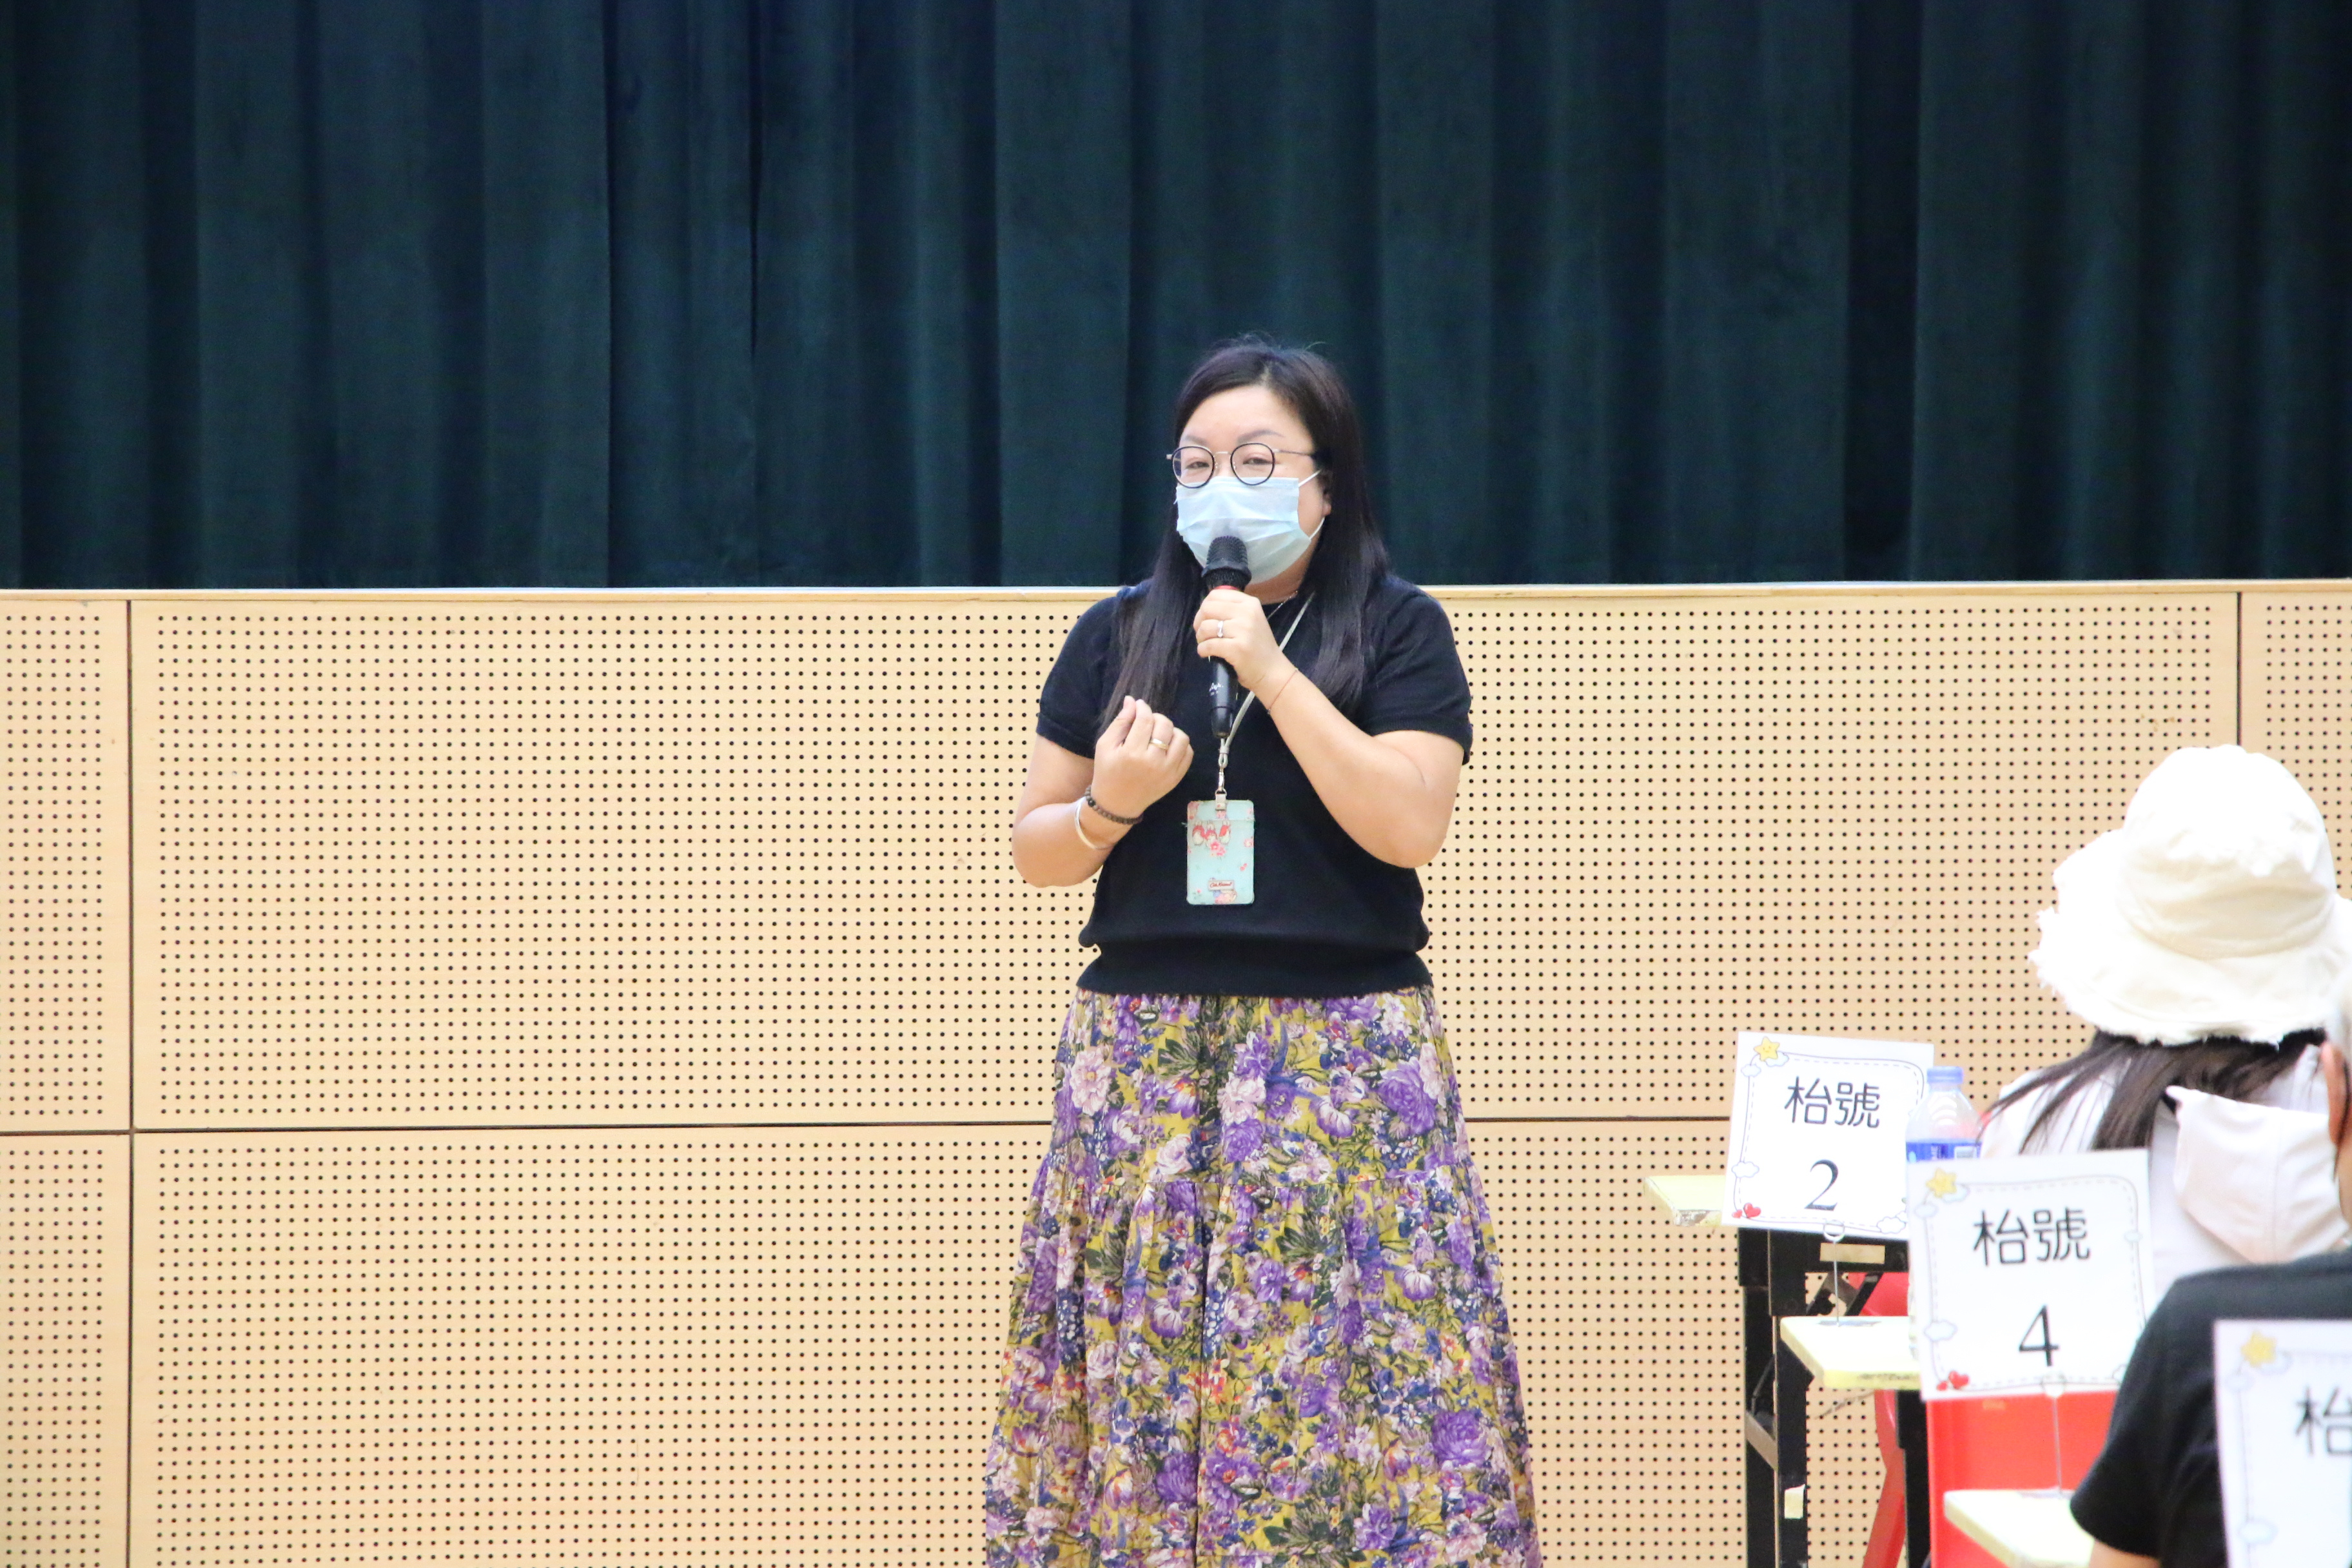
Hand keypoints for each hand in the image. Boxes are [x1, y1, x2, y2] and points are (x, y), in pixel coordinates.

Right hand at [1089, 696, 1193, 819]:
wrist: (1117, 804)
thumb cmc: (1107, 772)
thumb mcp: (1105, 745)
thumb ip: (1120, 722)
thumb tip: (1132, 700)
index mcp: (1132, 753)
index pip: (1145, 720)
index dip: (1142, 708)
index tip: (1139, 706)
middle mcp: (1154, 762)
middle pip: (1165, 725)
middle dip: (1156, 717)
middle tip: (1147, 721)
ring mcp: (1168, 771)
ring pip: (1181, 737)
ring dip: (1171, 730)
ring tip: (1159, 733)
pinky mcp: (1176, 778)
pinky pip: (1188, 753)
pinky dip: (1180, 744)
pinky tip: (1167, 745)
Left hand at [1194, 588, 1293, 693]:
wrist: (1271, 671)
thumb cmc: (1258, 646)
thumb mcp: (1250, 620)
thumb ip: (1232, 610)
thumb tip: (1204, 608)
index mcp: (1249, 603)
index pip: (1216, 595)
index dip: (1204, 607)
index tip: (1205, 619)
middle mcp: (1247, 613)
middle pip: (1207, 609)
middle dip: (1199, 622)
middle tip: (1203, 634)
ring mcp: (1243, 630)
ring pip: (1206, 627)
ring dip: (1200, 638)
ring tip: (1206, 644)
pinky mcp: (1237, 648)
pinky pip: (1209, 645)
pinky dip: (1203, 650)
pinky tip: (1206, 653)